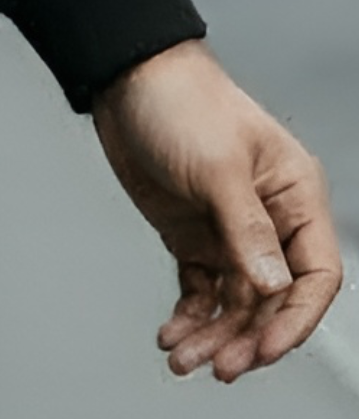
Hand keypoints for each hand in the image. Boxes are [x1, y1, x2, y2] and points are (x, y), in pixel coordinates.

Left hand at [93, 38, 342, 382]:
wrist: (124, 77)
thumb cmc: (183, 99)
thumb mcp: (219, 165)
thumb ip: (247, 229)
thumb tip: (273, 285)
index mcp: (293, 194)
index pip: (315, 274)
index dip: (296, 319)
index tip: (264, 348)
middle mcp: (268, 218)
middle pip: (273, 299)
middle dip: (247, 336)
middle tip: (220, 363)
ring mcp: (229, 230)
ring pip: (235, 302)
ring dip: (212, 334)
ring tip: (184, 356)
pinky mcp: (192, 235)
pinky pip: (200, 290)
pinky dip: (189, 316)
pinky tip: (172, 333)